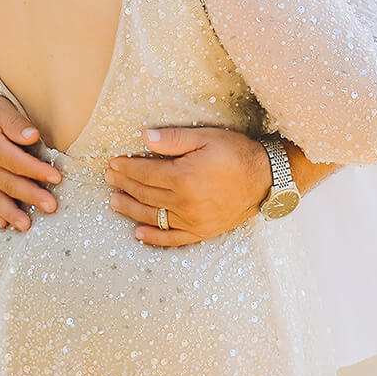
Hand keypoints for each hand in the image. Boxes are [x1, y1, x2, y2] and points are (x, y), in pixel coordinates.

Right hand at [0, 80, 60, 230]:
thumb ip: (14, 122)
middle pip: (10, 183)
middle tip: (51, 207)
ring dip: (12, 213)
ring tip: (26, 226)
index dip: (37, 171)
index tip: (56, 177)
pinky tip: (3, 224)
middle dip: (31, 196)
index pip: (17, 162)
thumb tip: (32, 136)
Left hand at [105, 127, 274, 247]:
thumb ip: (173, 139)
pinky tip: (138, 234)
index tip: (113, 163)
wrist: (267, 178)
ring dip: (130, 209)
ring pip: (153, 216)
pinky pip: (172, 238)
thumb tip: (143, 137)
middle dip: (124, 185)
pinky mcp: (202, 231)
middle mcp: (185, 202)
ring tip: (114, 202)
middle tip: (109, 179)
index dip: (126, 168)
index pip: (145, 173)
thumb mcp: (206, 137)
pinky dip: (154, 237)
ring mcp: (193, 220)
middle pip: (145, 194)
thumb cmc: (237, 153)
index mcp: (183, 177)